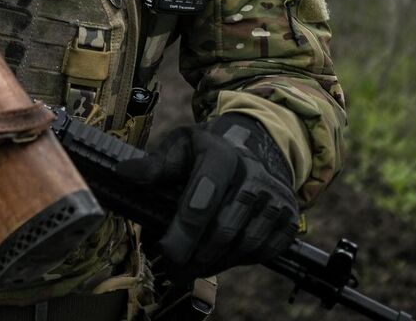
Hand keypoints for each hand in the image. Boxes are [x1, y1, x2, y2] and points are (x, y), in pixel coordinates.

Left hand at [113, 113, 298, 275]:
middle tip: (173, 268)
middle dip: (196, 253)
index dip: (186, 225)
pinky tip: (219, 259)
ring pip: (245, 244)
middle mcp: (255, 173)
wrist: (253, 150)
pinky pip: (265, 252)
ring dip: (216, 262)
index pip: (205, 191)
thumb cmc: (205, 153)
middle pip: (225, 227)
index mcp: (222, 152)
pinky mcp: (290, 217)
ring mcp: (277, 197)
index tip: (166, 249)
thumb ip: (156, 165)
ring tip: (192, 267)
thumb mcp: (179, 148)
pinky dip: (239, 261)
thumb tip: (125, 173)